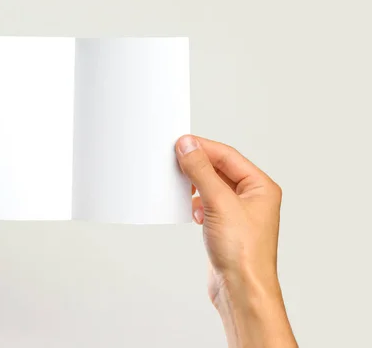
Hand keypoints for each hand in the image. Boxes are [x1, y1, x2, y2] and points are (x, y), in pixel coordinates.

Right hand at [176, 135, 296, 347]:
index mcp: (260, 187)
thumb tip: (188, 146)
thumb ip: (202, 171)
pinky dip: (195, 202)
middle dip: (197, 165)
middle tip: (175, 160)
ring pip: (211, 186)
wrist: (241, 291)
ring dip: (195, 183)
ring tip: (179, 182)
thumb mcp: (219, 203)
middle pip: (219, 169)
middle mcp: (252, 198)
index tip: (180, 144)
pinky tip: (190, 208)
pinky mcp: (225, 227)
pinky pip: (207, 204)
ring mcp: (238, 213)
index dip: (203, 147)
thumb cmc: (244, 254)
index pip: (228, 156)